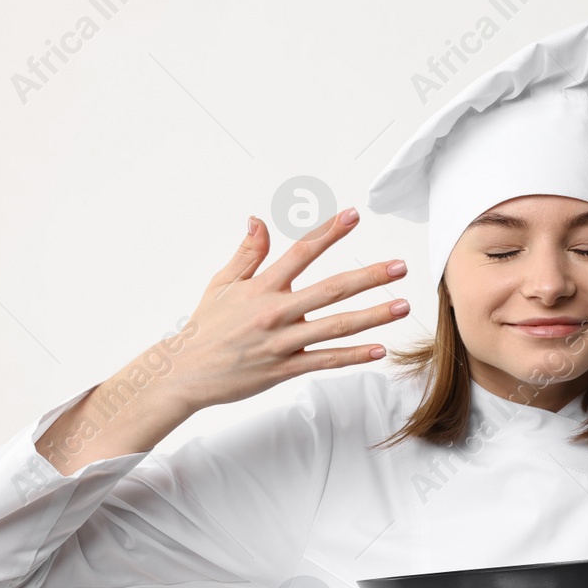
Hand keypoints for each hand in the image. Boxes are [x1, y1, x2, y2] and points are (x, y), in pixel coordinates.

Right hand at [165, 207, 409, 411]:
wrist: (185, 373)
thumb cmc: (206, 328)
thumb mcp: (222, 284)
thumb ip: (247, 253)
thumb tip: (258, 220)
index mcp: (261, 287)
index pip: (301, 252)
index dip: (329, 232)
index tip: (354, 215)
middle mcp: (276, 312)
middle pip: (331, 289)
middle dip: (369, 276)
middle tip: (399, 266)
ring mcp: (282, 342)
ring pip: (336, 326)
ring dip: (373, 316)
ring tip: (403, 306)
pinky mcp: (285, 369)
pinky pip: (326, 360)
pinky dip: (354, 356)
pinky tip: (380, 350)